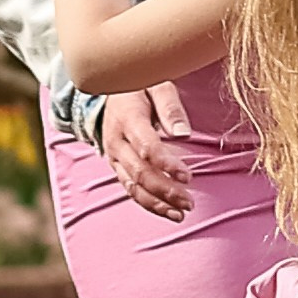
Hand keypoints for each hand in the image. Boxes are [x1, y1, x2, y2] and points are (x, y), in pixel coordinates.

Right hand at [101, 82, 192, 220]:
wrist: (108, 93)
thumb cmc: (140, 87)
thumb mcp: (156, 84)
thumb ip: (170, 107)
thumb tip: (184, 133)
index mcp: (127, 119)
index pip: (146, 147)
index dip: (166, 164)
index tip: (187, 176)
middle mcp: (117, 142)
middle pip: (139, 173)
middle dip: (164, 190)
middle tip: (189, 201)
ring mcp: (114, 157)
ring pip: (133, 187)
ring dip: (157, 203)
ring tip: (181, 213)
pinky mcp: (117, 167)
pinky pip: (130, 190)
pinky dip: (148, 204)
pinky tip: (169, 212)